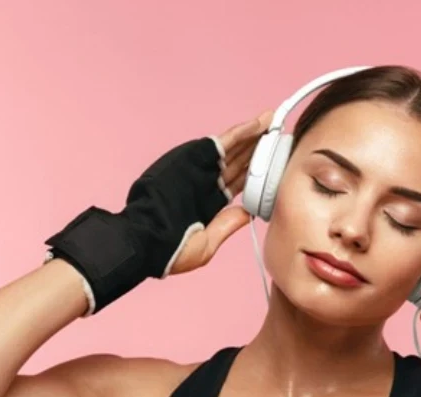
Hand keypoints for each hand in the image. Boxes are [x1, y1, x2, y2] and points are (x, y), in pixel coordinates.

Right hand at [169, 110, 272, 273]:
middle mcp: (205, 182)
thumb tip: (247, 212)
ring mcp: (199, 168)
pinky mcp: (194, 158)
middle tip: (276, 135)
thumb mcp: (207, 244)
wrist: (144, 241)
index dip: (255, 172)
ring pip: (233, 149)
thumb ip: (227, 225)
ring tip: (271, 121)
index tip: (273, 164)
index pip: (237, 183)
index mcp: (207, 203)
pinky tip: (258, 124)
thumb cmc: (169, 252)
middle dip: (257, 149)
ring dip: (252, 135)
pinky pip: (223, 142)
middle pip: (238, 162)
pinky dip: (241, 132)